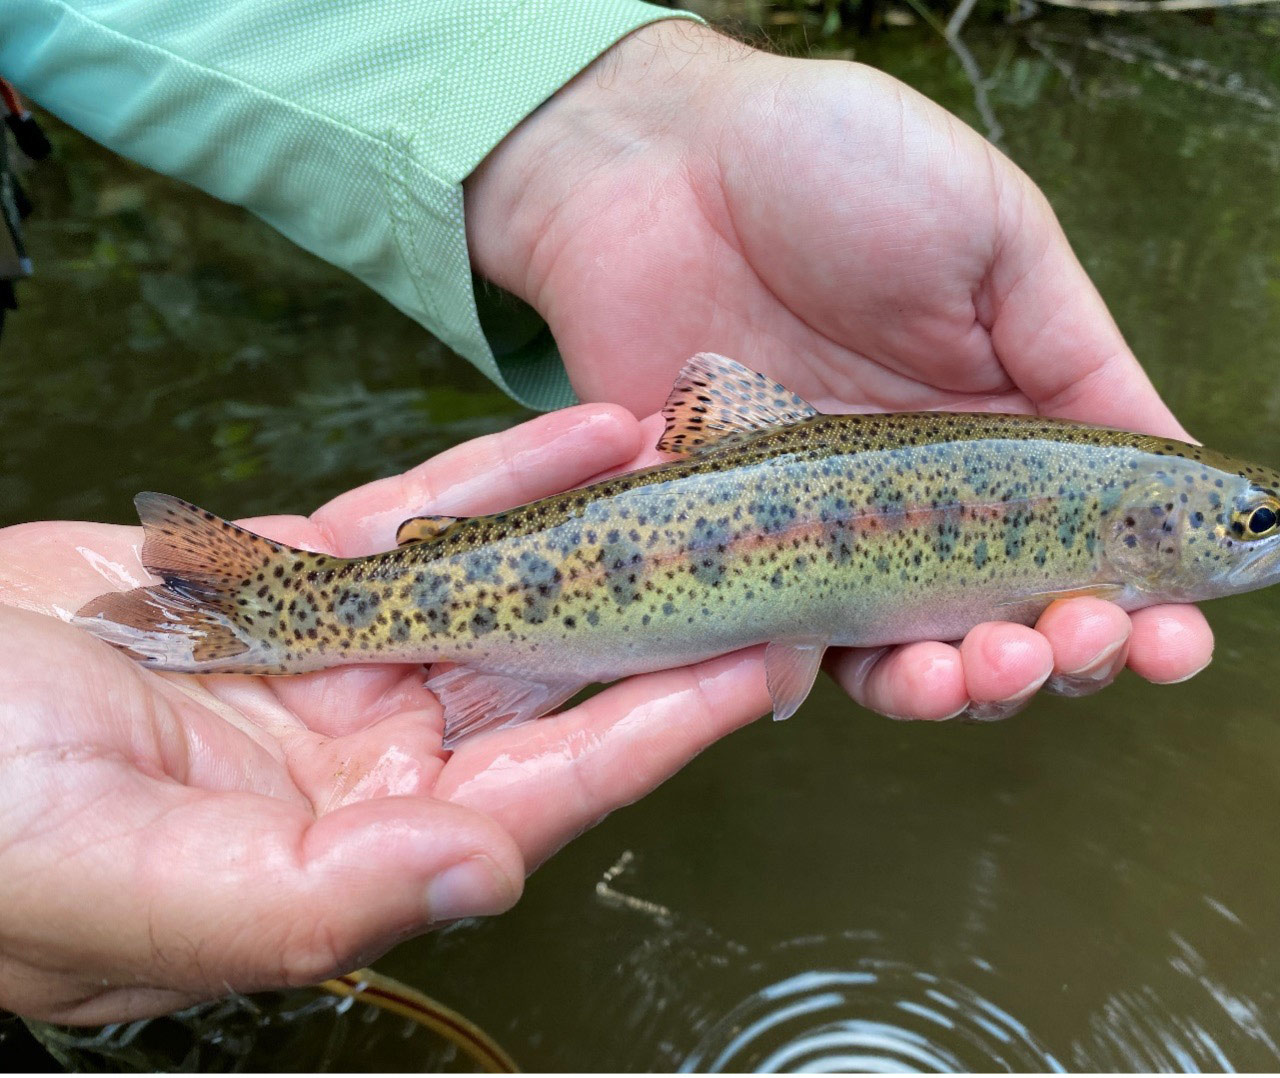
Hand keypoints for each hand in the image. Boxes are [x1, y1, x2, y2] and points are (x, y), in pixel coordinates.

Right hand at [0, 406, 790, 1023]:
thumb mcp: (123, 883)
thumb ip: (311, 900)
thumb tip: (485, 876)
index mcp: (354, 848)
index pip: (543, 792)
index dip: (651, 733)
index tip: (751, 670)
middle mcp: (367, 761)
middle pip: (544, 687)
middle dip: (655, 622)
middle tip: (767, 559)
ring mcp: (335, 663)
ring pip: (497, 590)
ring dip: (595, 532)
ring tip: (700, 473)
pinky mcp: (290, 580)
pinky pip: (416, 520)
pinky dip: (497, 478)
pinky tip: (585, 434)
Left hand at [465, 20, 1212, 718]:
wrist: (658, 162)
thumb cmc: (835, 166)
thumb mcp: (995, 237)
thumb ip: (1078, 357)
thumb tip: (1180, 468)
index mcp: (1003, 420)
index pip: (1093, 538)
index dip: (1150, 605)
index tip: (1178, 641)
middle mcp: (923, 490)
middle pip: (1011, 612)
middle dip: (1066, 656)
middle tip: (1079, 642)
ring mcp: (827, 525)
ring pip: (908, 648)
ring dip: (962, 687)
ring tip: (984, 671)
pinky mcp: (733, 542)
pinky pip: (785, 637)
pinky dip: (830, 673)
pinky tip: (874, 663)